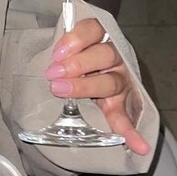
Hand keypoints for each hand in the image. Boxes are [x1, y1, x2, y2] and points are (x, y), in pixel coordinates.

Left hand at [44, 18, 150, 154]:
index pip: (93, 29)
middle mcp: (115, 57)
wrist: (93, 76)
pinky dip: (131, 132)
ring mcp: (121, 80)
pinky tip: (139, 146)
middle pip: (104, 55)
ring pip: (110, 81)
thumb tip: (38, 59)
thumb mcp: (67, 50)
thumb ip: (59, 51)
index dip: (76, 39)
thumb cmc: (73, 62)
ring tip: (62, 91)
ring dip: (86, 87)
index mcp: (100, 39)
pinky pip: (126, 117)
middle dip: (77, 64)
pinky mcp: (123, 103)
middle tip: (53, 74)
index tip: (57, 52)